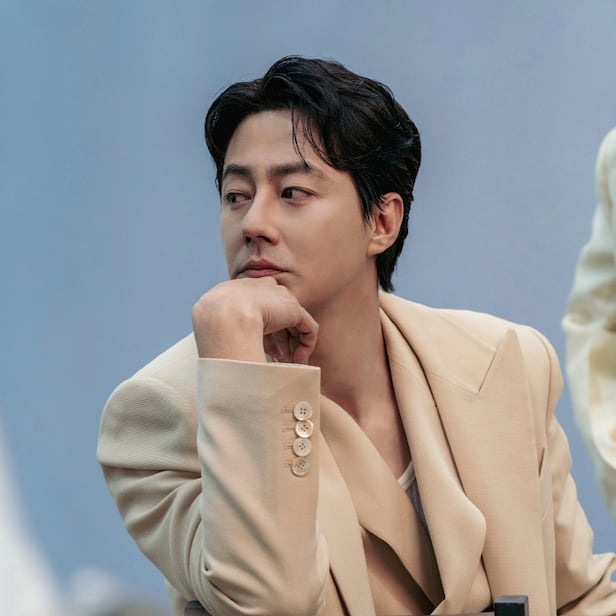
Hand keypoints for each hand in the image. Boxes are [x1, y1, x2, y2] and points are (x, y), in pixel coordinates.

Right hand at [192, 277, 317, 363]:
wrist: (222, 316)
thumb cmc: (212, 327)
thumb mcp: (215, 326)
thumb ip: (228, 331)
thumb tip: (232, 347)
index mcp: (237, 290)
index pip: (256, 307)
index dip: (261, 331)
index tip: (260, 348)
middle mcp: (260, 288)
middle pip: (276, 313)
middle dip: (280, 338)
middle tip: (279, 359)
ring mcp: (278, 297)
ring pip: (292, 322)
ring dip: (293, 345)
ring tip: (291, 364)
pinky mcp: (293, 309)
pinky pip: (307, 328)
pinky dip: (306, 346)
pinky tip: (298, 362)